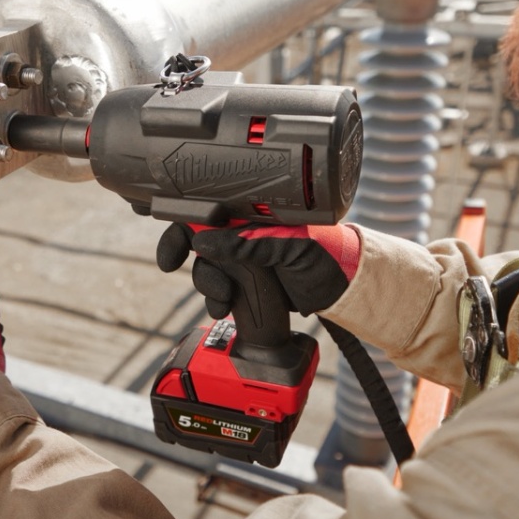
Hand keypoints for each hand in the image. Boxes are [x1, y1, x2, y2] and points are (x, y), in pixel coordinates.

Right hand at [156, 223, 360, 318]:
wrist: (347, 288)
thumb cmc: (327, 253)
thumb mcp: (290, 244)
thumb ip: (248, 242)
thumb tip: (204, 242)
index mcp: (252, 212)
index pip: (207, 211)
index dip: (182, 226)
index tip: (172, 251)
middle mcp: (244, 232)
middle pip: (199, 241)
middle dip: (189, 260)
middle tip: (182, 272)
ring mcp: (246, 259)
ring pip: (208, 269)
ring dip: (206, 286)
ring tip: (222, 300)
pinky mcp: (250, 283)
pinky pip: (221, 289)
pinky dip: (216, 300)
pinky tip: (224, 308)